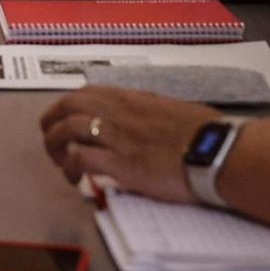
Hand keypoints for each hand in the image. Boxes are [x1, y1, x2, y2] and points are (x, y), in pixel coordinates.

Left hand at [39, 87, 219, 203]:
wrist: (218, 151)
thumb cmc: (206, 133)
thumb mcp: (172, 109)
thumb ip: (150, 110)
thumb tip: (143, 118)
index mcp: (133, 98)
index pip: (88, 92)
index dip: (69, 105)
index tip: (66, 118)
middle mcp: (119, 111)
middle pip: (67, 105)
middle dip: (51, 121)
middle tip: (51, 138)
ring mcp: (117, 136)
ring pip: (66, 129)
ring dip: (56, 146)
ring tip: (62, 162)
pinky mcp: (119, 162)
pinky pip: (80, 158)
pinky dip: (71, 167)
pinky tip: (75, 178)